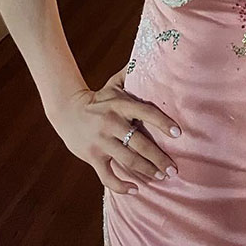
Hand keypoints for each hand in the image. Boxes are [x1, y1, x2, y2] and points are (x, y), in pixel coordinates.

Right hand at [46, 65, 181, 195]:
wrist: (66, 109)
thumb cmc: (97, 98)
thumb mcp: (113, 85)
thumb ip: (131, 74)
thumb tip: (147, 56)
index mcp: (120, 105)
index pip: (145, 113)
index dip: (162, 123)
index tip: (178, 134)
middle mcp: (111, 124)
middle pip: (139, 143)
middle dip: (158, 157)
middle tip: (173, 169)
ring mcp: (101, 142)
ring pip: (127, 160)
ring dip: (146, 171)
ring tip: (161, 177)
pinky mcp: (92, 157)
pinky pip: (107, 176)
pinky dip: (120, 185)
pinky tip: (135, 189)